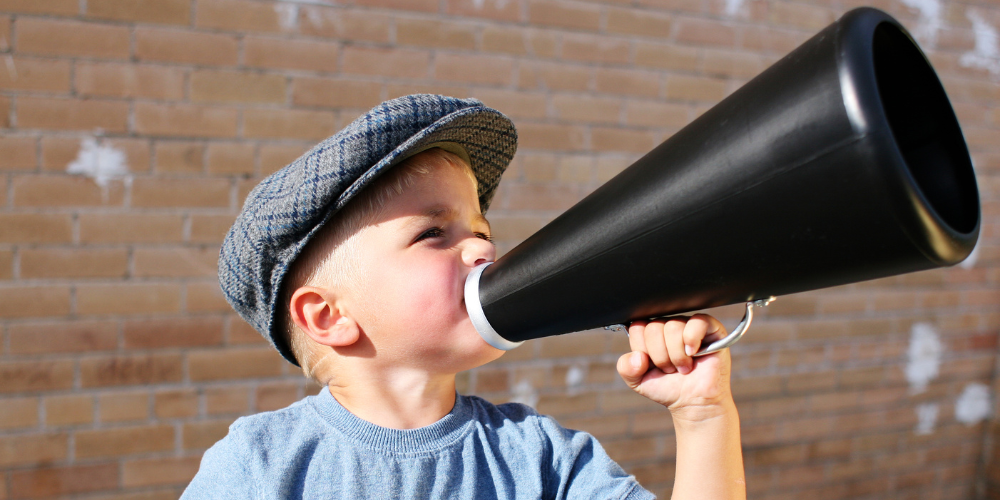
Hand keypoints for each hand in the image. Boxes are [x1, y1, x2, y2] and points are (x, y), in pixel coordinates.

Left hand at [616, 314, 733, 420]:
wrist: (693, 403)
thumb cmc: (669, 388)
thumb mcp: (637, 381)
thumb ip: (626, 367)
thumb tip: (638, 356)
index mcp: (652, 333)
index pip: (638, 327)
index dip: (643, 349)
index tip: (652, 365)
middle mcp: (669, 325)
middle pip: (654, 328)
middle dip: (660, 356)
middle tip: (670, 369)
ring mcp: (689, 325)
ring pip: (673, 326)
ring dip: (676, 355)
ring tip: (683, 367)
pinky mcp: (711, 329)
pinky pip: (697, 322)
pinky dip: (692, 340)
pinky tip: (693, 354)